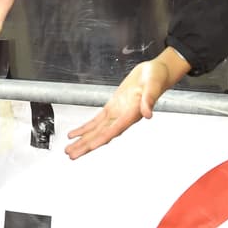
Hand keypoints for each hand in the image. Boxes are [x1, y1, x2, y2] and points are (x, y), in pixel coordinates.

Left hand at [65, 49, 188, 158]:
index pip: (114, 130)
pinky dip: (85, 128)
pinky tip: (76, 133)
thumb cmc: (157, 77)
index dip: (101, 139)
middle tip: (71, 155)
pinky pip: (97, 121)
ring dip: (83, 140)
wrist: (156, 72)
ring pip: (96, 131)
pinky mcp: (113, 107)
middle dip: (86, 145)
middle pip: (101, 135)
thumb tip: (147, 114)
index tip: (89, 147)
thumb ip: (149, 99)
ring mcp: (117, 113)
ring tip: (70, 149)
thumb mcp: (153, 84)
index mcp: (132, 114)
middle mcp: (123, 117)